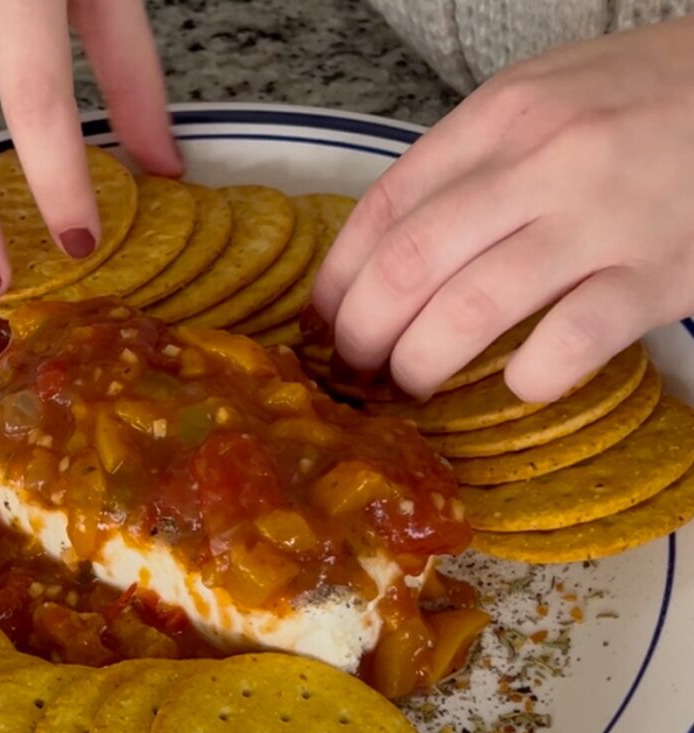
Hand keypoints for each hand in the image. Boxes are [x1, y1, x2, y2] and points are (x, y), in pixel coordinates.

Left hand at [312, 16, 693, 401]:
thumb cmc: (645, 100)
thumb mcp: (543, 98)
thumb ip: (468, 159)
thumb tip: (387, 242)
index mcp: (498, 117)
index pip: (383, 208)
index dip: (338, 279)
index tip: (323, 322)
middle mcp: (539, 162)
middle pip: (407, 266)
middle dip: (363, 332)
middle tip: (357, 366)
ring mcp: (600, 219)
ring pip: (469, 310)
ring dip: (421, 363)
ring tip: (411, 384)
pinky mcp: (659, 274)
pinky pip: (569, 344)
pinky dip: (528, 379)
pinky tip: (519, 384)